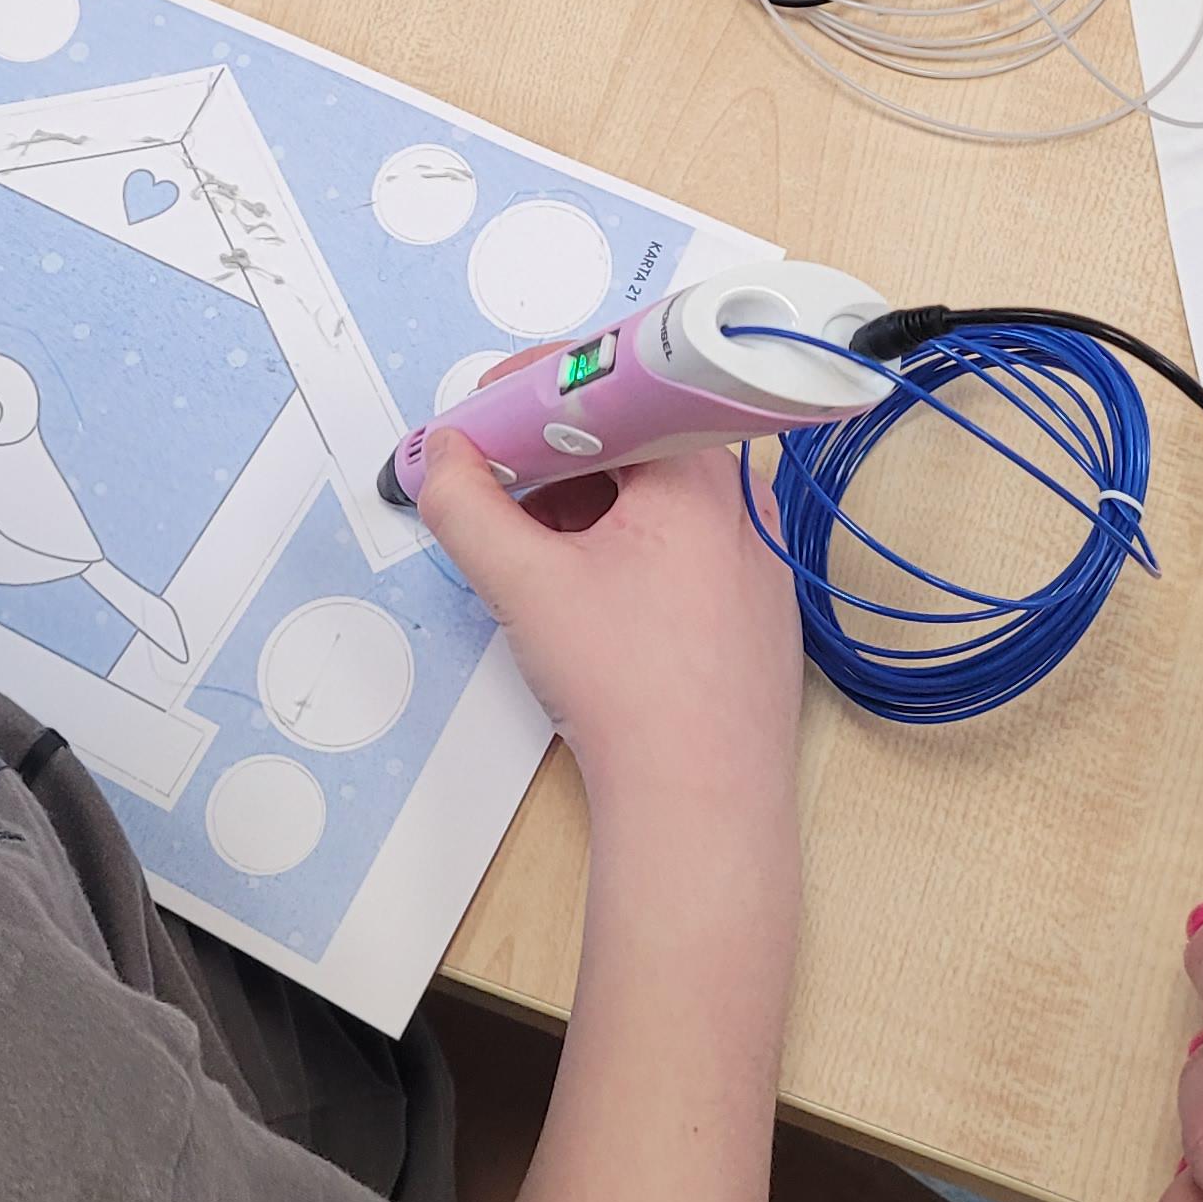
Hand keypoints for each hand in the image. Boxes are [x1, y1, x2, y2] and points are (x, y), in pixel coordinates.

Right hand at [413, 432, 804, 846]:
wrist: (701, 806)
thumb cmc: (631, 693)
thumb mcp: (523, 586)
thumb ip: (466, 507)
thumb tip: (442, 457)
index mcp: (699, 475)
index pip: (607, 395)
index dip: (533, 400)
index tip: (484, 423)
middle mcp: (744, 504)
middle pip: (632, 446)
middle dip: (552, 461)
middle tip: (494, 487)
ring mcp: (760, 558)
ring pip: (658, 500)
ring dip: (588, 508)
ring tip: (536, 552)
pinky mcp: (759, 608)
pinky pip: (687, 547)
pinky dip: (630, 550)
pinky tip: (590, 595)